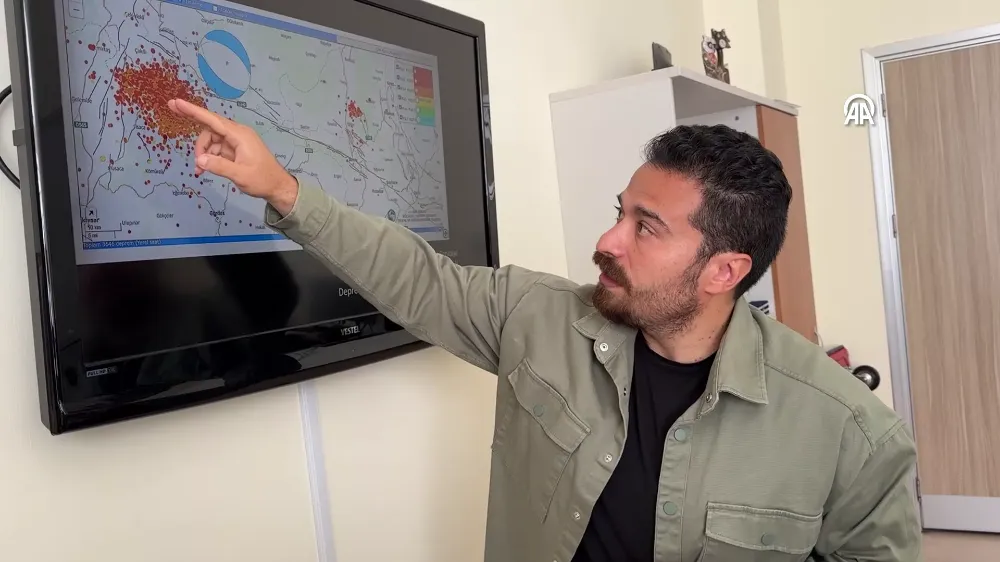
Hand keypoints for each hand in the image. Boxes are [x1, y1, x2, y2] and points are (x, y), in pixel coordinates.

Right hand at [167, 98, 298, 214]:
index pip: (212, 120)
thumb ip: (219, 166)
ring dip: (203, 153)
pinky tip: (204, 169)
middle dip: (197, 138)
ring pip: (211, 140)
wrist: (278, 187)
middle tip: (181, 131)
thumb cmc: (262, 180)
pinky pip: (217, 148)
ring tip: (200, 170)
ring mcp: (236, 141)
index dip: (193, 111)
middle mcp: (237, 134)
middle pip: (210, 129)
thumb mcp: (240, 175)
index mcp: (239, 135)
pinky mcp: (235, 149)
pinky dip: (209, 157)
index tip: (176, 102)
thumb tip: (199, 159)